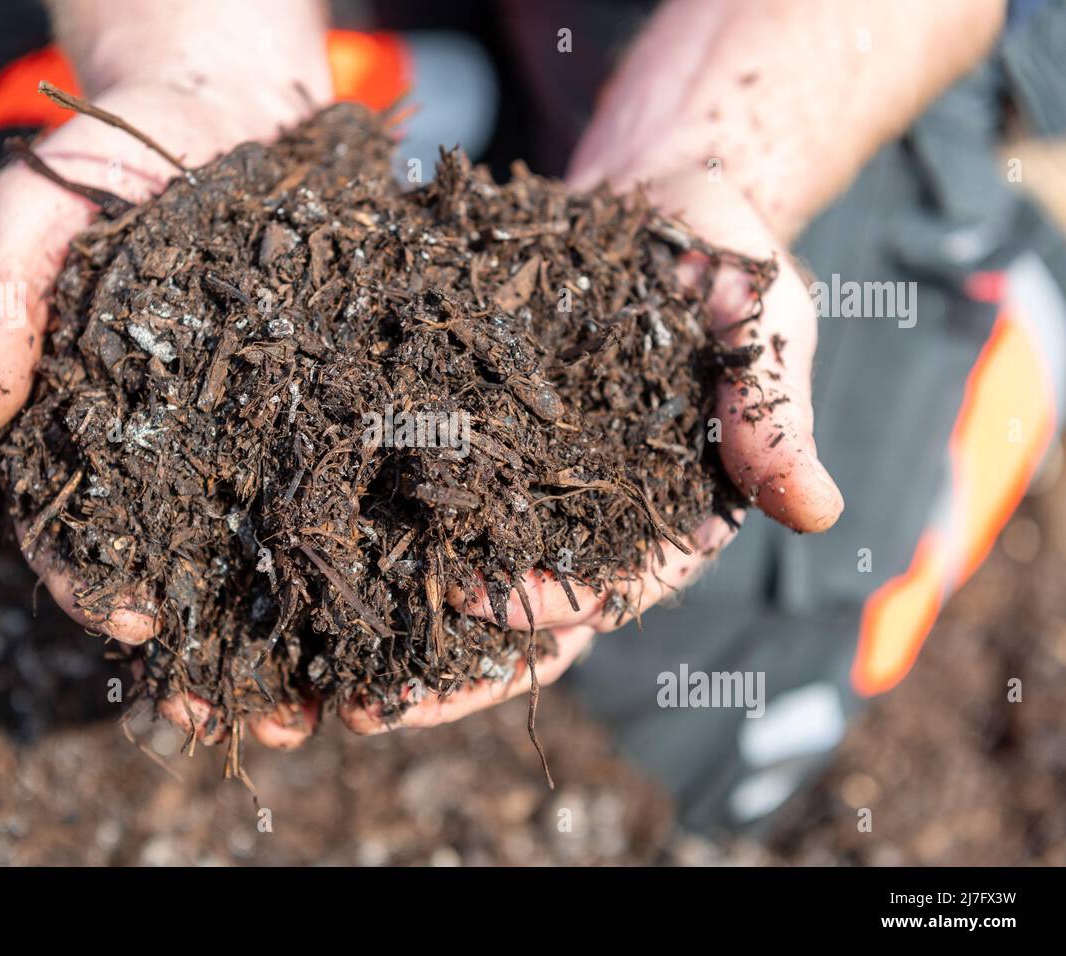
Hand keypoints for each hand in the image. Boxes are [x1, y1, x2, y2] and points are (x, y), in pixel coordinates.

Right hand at [0, 78, 324, 747]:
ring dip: (299, 633)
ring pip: (272, 553)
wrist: (224, 104)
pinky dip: (370, 547)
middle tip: (249, 716)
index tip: (136, 618)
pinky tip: (402, 597)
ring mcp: (258, 433)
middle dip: (213, 649)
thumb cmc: (117, 154)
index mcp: (97, 425)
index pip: (79, 530)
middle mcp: (178, 447)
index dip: (96, 581)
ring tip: (332, 697)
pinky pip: (349, 485)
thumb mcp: (39, 208)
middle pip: (186, 570)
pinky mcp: (332, 404)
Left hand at [336, 166, 843, 733]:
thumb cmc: (720, 257)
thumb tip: (818, 510)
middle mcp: (593, 520)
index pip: (610, 587)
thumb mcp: (762, 318)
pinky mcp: (474, 443)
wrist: (652, 199)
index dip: (549, 604)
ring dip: (395, 629)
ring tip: (316, 670)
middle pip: (519, 618)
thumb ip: (773, 410)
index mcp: (670, 515)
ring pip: (458, 579)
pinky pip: (419, 503)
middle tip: (369, 706)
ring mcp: (528, 488)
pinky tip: (302, 563)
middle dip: (450, 668)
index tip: (482, 603)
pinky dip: (369, 540)